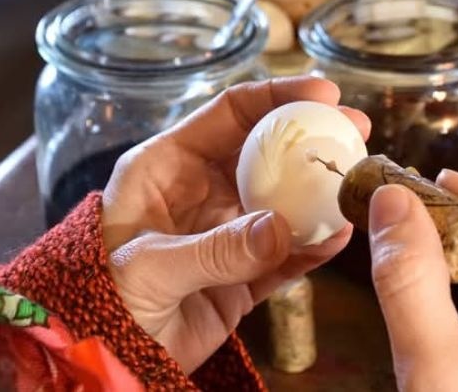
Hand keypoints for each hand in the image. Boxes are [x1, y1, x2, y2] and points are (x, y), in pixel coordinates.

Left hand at [100, 77, 370, 372]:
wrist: (99, 363)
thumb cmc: (98, 301)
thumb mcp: (147, 268)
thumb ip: (214, 249)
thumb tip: (281, 229)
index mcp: (166, 167)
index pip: (228, 114)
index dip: (276, 97)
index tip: (323, 93)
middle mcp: (202, 191)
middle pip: (268, 150)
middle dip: (314, 138)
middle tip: (356, 132)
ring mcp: (227, 233)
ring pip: (286, 200)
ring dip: (322, 191)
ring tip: (359, 183)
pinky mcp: (245, 276)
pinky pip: (288, 253)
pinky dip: (315, 245)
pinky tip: (339, 237)